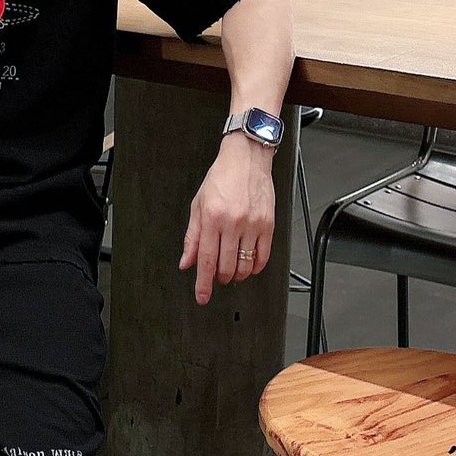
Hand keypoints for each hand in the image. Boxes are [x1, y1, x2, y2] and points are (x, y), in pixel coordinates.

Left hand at [180, 134, 276, 305]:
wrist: (246, 159)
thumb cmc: (222, 178)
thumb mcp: (198, 205)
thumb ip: (192, 237)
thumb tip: (187, 261)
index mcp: (212, 218)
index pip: (206, 260)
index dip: (203, 283)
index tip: (202, 296)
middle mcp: (233, 222)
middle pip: (226, 266)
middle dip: (219, 278)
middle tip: (216, 275)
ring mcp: (253, 224)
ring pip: (246, 265)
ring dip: (237, 274)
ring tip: (232, 271)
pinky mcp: (268, 224)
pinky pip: (264, 256)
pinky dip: (256, 267)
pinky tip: (250, 265)